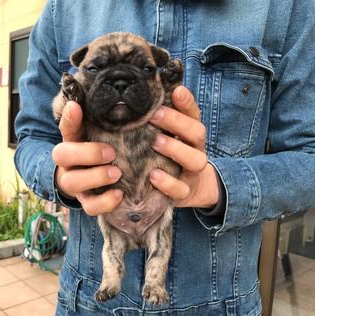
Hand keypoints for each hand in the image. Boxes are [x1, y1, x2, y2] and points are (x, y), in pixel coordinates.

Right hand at [52, 101, 123, 215]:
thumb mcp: (97, 135)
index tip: (76, 107)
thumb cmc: (97, 150)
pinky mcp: (86, 201)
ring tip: (117, 173)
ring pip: (74, 183)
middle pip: (63, 156)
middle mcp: (67, 162)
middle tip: (111, 153)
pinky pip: (90, 207)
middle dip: (88, 154)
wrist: (89, 179)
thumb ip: (96, 119)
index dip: (69, 118)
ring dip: (96, 177)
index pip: (65, 126)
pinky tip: (120, 194)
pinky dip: (105, 202)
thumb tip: (92, 98)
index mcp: (71, 141)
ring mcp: (75, 183)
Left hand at [149, 86, 219, 208]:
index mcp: (192, 134)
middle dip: (176, 123)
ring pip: (195, 160)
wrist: (191, 189)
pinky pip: (180, 190)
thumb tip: (148, 94)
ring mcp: (192, 172)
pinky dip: (167, 183)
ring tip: (155, 143)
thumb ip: (163, 120)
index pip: (194, 114)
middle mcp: (196, 150)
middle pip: (197, 133)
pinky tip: (153, 175)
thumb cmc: (172, 157)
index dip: (186, 103)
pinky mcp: (184, 193)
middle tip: (154, 116)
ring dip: (175, 149)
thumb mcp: (169, 138)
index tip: (176, 91)